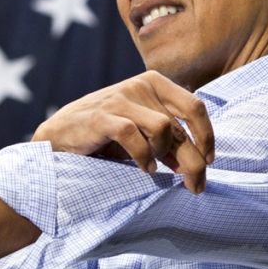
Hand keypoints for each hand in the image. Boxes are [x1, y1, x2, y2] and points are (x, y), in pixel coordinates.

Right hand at [32, 71, 213, 192]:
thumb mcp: (142, 132)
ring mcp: (120, 98)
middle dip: (192, 160)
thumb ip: (167, 140)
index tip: (209, 159)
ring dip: (163, 155)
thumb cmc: (104, 136)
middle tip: (195, 185)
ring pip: (163, 129)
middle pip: (180, 125)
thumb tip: (197, 162)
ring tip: (153, 168)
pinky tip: (143, 168)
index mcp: (154, 83)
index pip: (194, 106)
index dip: (207, 135)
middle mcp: (139, 85)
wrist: (59, 138)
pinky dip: (143, 157)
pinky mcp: (103, 116)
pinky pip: (135, 136)